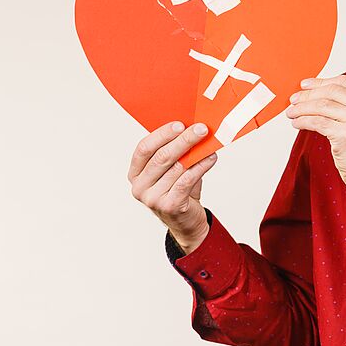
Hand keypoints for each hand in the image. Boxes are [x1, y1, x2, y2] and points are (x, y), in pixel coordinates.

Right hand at [128, 121, 217, 253]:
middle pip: (161, 157)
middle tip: (200, 129)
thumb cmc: (178, 190)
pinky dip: (201, 166)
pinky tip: (210, 158)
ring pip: (177, 168)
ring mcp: (152, 198)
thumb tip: (192, 128)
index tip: (180, 124)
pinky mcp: (169, 206)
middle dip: (183, 140)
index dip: (162, 134)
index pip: (144, 148)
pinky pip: (187, 180)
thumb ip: (176, 152)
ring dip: (196, 152)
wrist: (186, 221)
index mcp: (135, 173)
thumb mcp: (172, 170)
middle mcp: (139, 186)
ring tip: (209, 142)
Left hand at [286, 75, 345, 199]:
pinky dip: (303, 121)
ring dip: (302, 108)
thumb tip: (318, 92)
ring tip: (291, 112)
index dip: (321, 82)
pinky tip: (297, 123)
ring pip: (322, 106)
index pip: (344, 82)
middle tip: (294, 99)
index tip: (305, 85)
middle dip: (308, 94)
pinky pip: (318, 122)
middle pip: (332, 92)